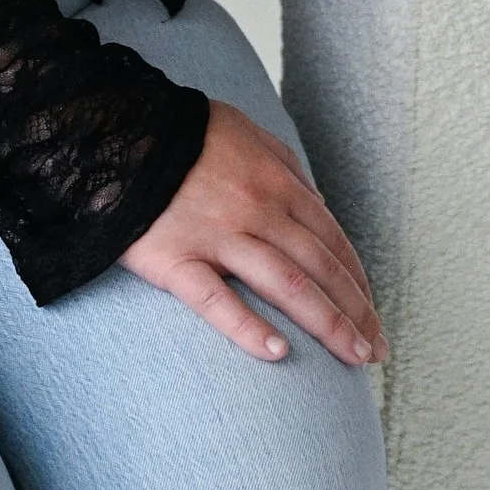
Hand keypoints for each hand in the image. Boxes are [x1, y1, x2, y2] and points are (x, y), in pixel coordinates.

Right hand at [120, 101, 384, 367]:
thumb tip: (316, 201)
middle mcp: (257, 209)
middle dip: (355, 311)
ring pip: (287, 285)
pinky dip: (249, 328)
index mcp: (275, 181)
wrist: (113, 130)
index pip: (331, 239)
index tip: (372, 313)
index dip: (357, 280)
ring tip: (353, 358)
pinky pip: (216, 299)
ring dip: (328, 324)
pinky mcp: (175, 258)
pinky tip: (278, 353)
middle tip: (376, 350)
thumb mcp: (244, 130)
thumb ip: (284, 164)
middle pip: (320, 267)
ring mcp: (217, 235)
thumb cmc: (180, 132)